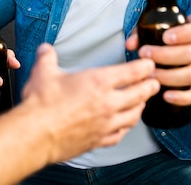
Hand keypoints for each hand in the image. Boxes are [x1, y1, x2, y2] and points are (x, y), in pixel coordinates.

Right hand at [21, 44, 159, 162]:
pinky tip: (124, 125)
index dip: (144, 67)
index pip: (132, 73)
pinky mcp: (99, 140)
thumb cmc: (42, 104)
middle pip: (140, 94)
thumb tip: (46, 50)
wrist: (36, 134)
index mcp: (98, 82)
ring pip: (134, 115)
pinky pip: (121, 134)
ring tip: (143, 102)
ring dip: (141, 107)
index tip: (149, 65)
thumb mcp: (43, 72)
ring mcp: (106, 124)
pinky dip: (126, 127)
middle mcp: (108, 103)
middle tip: (154, 82)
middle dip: (150, 86)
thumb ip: (47, 57)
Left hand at [125, 11, 190, 105]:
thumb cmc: (182, 34)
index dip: (183, 34)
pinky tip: (165, 96)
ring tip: (150, 75)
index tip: (164, 37)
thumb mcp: (171, 25)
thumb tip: (130, 43)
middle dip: (165, 56)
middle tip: (144, 55)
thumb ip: (148, 31)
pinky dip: (182, 97)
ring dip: (168, 76)